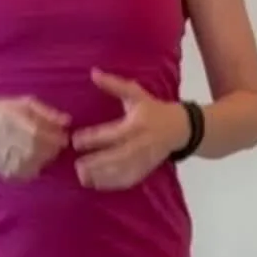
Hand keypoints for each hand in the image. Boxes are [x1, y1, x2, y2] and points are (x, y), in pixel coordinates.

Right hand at [0, 97, 69, 180]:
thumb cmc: (1, 110)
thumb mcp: (24, 103)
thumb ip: (47, 112)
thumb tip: (67, 121)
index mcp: (17, 122)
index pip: (45, 136)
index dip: (58, 139)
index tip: (62, 138)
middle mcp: (10, 140)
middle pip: (41, 152)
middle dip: (52, 150)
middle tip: (52, 145)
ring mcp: (4, 157)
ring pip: (33, 165)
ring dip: (42, 161)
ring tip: (40, 152)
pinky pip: (21, 175)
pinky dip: (30, 170)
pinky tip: (29, 161)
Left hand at [72, 70, 188, 189]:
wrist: (180, 128)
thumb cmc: (154, 109)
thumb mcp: (136, 94)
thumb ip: (114, 85)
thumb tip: (93, 73)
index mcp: (138, 124)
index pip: (113, 133)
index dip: (94, 138)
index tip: (76, 140)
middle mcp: (142, 143)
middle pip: (118, 156)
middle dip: (97, 162)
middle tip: (77, 164)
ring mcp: (145, 159)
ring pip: (122, 171)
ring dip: (102, 176)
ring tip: (82, 176)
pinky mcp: (146, 169)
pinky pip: (129, 180)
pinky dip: (113, 184)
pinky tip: (96, 184)